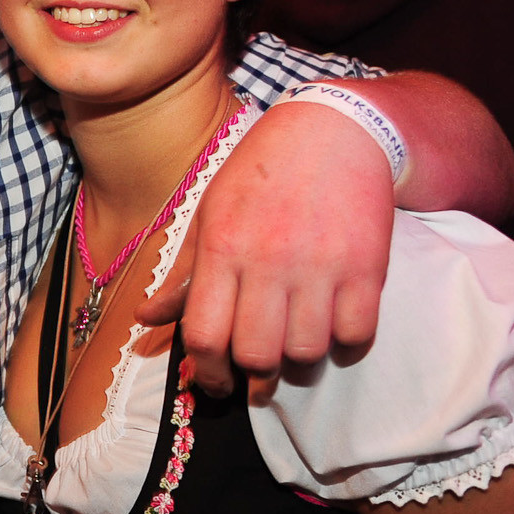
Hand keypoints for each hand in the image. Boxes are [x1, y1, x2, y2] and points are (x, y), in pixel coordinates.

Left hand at [137, 100, 391, 394]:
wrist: (335, 129)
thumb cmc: (262, 174)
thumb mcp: (211, 213)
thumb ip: (184, 274)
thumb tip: (145, 319)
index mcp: (223, 247)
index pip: (205, 334)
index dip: (207, 372)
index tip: (216, 383)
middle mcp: (270, 260)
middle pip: (257, 354)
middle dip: (253, 379)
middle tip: (255, 379)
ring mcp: (322, 266)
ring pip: (306, 353)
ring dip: (298, 365)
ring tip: (294, 355)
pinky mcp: (368, 268)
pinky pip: (357, 335)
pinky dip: (344, 347)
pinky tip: (332, 334)